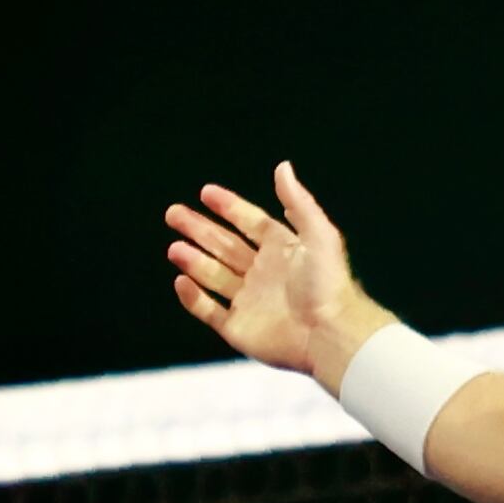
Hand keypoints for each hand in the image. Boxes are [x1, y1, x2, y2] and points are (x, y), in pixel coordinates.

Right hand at [164, 162, 393, 386]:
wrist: (329, 334)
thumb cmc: (329, 285)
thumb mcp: (318, 234)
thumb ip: (298, 201)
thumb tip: (283, 167)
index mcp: (283, 249)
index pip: (249, 222)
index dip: (228, 207)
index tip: (206, 193)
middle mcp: (264, 273)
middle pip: (225, 245)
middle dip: (199, 229)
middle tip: (174, 213)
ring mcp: (250, 301)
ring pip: (214, 276)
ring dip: (193, 260)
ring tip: (174, 247)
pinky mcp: (239, 328)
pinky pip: (209, 311)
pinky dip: (193, 297)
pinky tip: (181, 281)